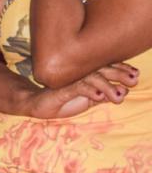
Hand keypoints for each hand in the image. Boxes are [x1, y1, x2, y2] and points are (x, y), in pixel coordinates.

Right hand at [23, 63, 138, 118]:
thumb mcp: (88, 100)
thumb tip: (124, 91)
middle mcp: (80, 73)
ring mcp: (71, 79)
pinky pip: (79, 87)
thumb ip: (104, 95)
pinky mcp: (61, 88)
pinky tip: (99, 97)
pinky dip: (90, 90)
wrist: (38, 104)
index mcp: (87, 73)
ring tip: (118, 97)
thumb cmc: (64, 101)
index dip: (123, 69)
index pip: (108, 67)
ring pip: (94, 77)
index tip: (135, 76)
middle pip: (104, 69)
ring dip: (108, 86)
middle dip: (120, 74)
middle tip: (132, 80)